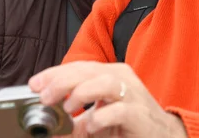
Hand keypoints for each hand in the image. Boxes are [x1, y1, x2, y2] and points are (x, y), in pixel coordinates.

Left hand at [29, 61, 187, 137]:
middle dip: (62, 81)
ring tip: (67, 108)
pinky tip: (91, 125)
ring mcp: (133, 94)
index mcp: (111, 73)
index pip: (79, 66)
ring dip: (81, 93)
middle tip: (44, 96)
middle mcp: (122, 78)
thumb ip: (77, 114)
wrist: (163, 135)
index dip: (54, 73)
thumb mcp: (98, 115)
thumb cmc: (129, 122)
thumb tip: (49, 118)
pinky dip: (100, 117)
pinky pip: (118, 111)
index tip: (34, 84)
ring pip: (104, 82)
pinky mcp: (140, 114)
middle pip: (88, 70)